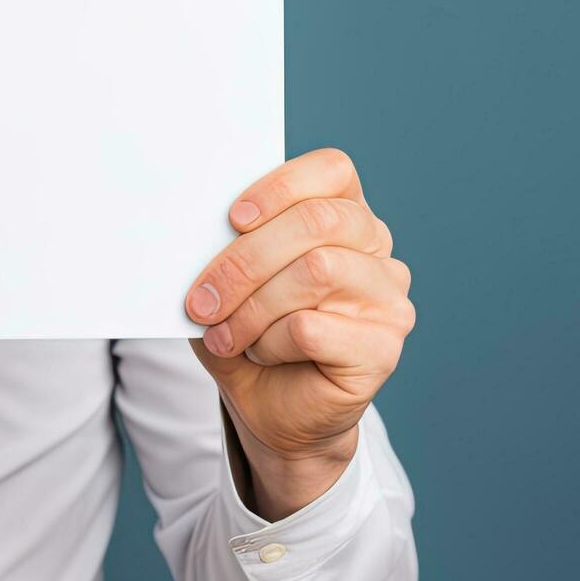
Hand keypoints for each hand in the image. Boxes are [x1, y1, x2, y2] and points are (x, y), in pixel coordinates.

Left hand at [185, 147, 415, 518]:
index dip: (281, 186)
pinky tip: (259, 353)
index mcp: (346, 217)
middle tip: (202, 298)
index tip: (233, 218)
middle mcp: (377, 252)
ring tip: (227, 334)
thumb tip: (191, 224)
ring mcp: (388, 299)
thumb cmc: (250, 334)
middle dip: (245, 260)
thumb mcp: (228, 282)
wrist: (271, 409)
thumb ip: (225, 246)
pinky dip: (269, 342)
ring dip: (254, 306)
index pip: (334, 171)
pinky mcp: (383, 348)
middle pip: (318, 222)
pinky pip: (313, 327)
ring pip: (317, 270)